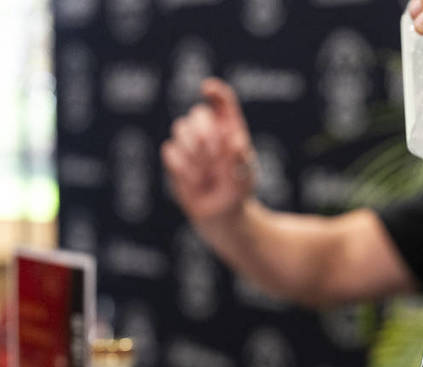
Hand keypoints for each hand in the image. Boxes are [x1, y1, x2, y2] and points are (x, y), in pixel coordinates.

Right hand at [161, 78, 256, 226]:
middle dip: (204, 132)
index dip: (215, 92)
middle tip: (215, 155)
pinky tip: (196, 182)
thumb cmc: (238, 191)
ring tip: (208, 174)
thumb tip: (235, 140)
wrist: (222, 214)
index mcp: (231, 129)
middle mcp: (210, 132)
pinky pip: (170, 150)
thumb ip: (240, 158)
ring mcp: (190, 143)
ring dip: (194, 153)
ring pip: (180, 128)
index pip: (223, 102)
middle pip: (197, 114)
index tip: (207, 89)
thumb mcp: (245, 176)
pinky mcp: (175, 157)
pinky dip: (183, 167)